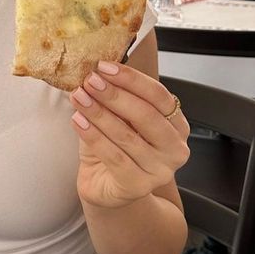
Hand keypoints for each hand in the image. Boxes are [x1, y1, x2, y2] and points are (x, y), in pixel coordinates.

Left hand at [69, 62, 189, 209]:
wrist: (105, 187)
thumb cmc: (113, 149)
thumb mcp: (118, 118)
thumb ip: (115, 99)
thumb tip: (96, 72)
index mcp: (176, 125)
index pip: (158, 95)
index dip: (131, 79)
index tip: (104, 67)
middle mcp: (174, 148)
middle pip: (146, 114)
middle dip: (114, 95)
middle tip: (90, 81)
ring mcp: (159, 170)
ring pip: (127, 135)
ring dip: (98, 113)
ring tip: (78, 97)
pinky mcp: (138, 185)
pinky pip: (114, 156)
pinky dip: (93, 136)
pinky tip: (78, 120)